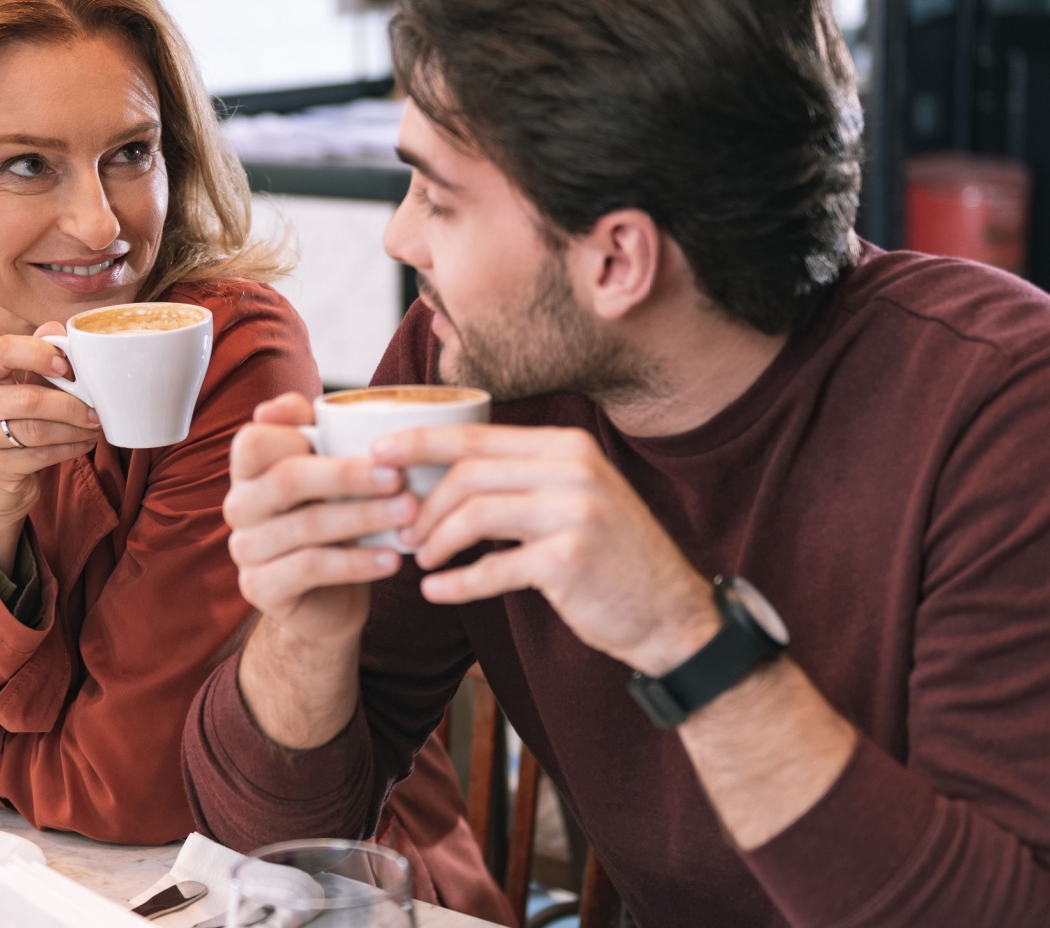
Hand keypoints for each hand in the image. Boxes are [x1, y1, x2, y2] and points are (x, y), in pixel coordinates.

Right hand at [0, 321, 100, 559]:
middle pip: (26, 398)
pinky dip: (68, 449)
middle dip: (69, 404)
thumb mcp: (23, 390)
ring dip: (73, 429)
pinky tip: (83, 444)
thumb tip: (58, 328)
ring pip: (35, 431)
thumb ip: (37, 362)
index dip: (38, 354)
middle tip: (97, 410)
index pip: (1, 350)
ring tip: (94, 427)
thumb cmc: (14, 427)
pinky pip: (37, 456)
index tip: (68, 367)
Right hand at [221, 392, 412, 646]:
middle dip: (348, 475)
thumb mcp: (330, 474)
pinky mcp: (259, 588)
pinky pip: (311, 568)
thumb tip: (285, 404)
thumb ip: (314, 432)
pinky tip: (392, 559)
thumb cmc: (334, 522)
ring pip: (306, 525)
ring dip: (363, 517)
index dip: (298, 434)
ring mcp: (245, 549)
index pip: (255, 440)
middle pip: (287, 479)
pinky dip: (356, 563)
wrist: (332, 599)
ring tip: (409, 513)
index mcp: (249, 471)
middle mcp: (239, 506)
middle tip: (399, 476)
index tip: (355, 440)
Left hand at [378, 425, 719, 674]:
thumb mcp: (575, 499)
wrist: (672, 614)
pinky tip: (437, 593)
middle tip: (403, 529)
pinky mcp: (570, 560)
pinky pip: (493, 568)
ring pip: (474, 513)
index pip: (476, 435)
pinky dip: (457, 583)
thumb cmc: (612, 559)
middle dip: (423, 502)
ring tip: (421, 560)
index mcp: (568, 446)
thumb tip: (444, 475)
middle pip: (468, 472)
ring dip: (436, 539)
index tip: (377, 456)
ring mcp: (574, 512)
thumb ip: (522, 479)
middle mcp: (573, 469)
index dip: (419, 443)